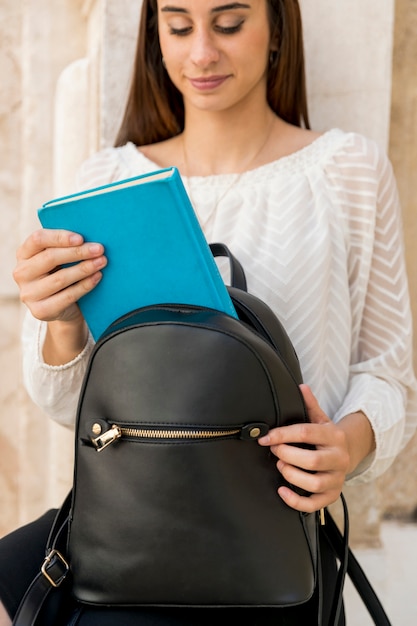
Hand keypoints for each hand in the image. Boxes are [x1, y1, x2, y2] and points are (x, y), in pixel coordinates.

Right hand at [14, 228, 106, 322]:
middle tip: (99, 249)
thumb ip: (65, 247)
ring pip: (60, 278)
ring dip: (84, 268)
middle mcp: (21, 273)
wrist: (63, 308)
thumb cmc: (61, 274)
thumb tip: (89, 238)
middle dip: (78, 252)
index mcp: (23, 254)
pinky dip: (85, 285)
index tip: (81, 238)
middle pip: (50, 258)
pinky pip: (67, 296)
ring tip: (101, 262)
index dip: (60, 237)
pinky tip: (97, 277)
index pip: (38, 239)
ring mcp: (28, 294)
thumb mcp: (58, 259)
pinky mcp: (40, 310)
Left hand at [258, 384, 349, 512]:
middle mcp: (339, 458)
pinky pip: (315, 504)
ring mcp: (337, 478)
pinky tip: (282, 491)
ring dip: (292, 475)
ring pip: (315, 483)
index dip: (283, 435)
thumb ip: (310, 405)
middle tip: (274, 451)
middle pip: (312, 460)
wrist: (348, 454)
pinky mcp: (332, 495)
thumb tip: (301, 387)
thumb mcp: (321, 419)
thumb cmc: (326, 436)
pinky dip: (296, 501)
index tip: (265, 437)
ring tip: (280, 466)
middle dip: (287, 455)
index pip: (307, 433)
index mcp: (334, 436)